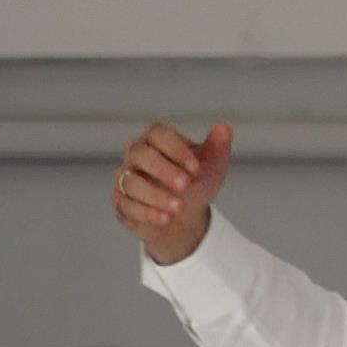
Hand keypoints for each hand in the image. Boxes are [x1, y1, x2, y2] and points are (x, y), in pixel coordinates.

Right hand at [112, 121, 233, 264]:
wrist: (187, 217)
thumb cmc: (196, 184)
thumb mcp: (212, 167)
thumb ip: (218, 147)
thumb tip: (224, 128)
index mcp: (157, 141)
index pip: (157, 133)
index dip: (176, 148)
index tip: (197, 168)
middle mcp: (136, 156)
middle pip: (140, 153)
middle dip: (163, 169)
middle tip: (186, 185)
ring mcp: (126, 179)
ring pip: (131, 182)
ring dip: (156, 195)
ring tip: (178, 208)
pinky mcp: (121, 203)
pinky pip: (126, 205)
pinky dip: (147, 213)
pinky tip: (166, 219)